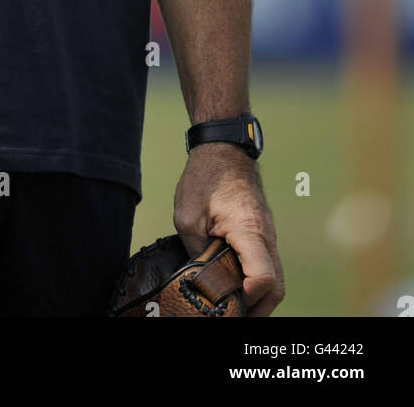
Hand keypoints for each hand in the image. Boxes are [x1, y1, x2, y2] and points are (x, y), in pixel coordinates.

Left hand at [173, 144, 284, 315]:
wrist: (223, 148)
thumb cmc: (204, 177)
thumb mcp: (187, 216)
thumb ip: (195, 251)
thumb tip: (199, 280)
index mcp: (248, 230)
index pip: (263, 277)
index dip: (247, 296)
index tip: (228, 301)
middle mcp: (266, 235)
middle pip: (277, 285)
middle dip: (259, 307)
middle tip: (236, 317)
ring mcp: (268, 233)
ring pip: (276, 276)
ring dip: (260, 295)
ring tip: (236, 307)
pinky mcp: (263, 231)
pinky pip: (267, 262)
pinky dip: (257, 279)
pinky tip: (237, 284)